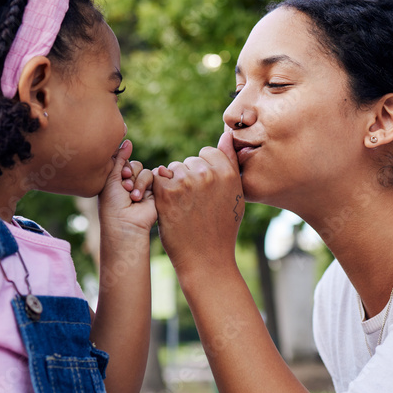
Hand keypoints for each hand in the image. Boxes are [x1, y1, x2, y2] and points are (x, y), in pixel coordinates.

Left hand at [98, 139, 155, 234]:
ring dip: (138, 183)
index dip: (122, 167)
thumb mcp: (112, 178)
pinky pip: (154, 177)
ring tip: (133, 197)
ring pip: (144, 171)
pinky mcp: (155, 192)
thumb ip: (120, 158)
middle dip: (130, 175)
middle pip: (135, 165)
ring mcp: (143, 188)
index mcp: (116, 180)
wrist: (126, 223)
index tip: (119, 178)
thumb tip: (127, 140)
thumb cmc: (112, 204)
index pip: (123, 162)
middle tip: (124, 187)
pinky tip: (140, 197)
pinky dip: (146, 184)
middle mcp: (130, 183)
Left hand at [153, 130, 244, 276]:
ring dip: (174, 183)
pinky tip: (169, 207)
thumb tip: (226, 134)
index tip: (205, 191)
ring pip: (173, 168)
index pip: (208, 152)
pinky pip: (158, 177)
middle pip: (190, 161)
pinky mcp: (167, 192)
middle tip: (194, 203)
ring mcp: (187, 181)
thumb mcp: (235, 195)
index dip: (204, 170)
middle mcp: (208, 173)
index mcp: (227, 172)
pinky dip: (159, 190)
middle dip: (189, 177)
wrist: (206, 259)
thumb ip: (230, 163)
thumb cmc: (222, 228)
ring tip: (184, 207)